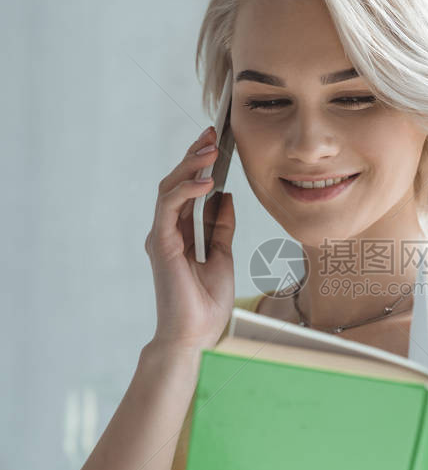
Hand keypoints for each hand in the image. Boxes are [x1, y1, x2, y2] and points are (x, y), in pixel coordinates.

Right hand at [144, 125, 235, 349]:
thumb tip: (225, 197)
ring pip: (169, 189)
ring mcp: (161, 236)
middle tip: (211, 134)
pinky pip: (169, 207)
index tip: (215, 143)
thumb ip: (220, 227)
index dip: (199, 165)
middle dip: (193, 156)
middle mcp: (167, 232)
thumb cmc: (206, 303)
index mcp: (180, 234)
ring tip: (211, 150)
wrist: (196, 335)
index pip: (187, 191)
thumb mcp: (222, 256)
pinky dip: (187, 190)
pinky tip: (206, 180)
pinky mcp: (160, 244)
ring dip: (190, 167)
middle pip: (176, 183)